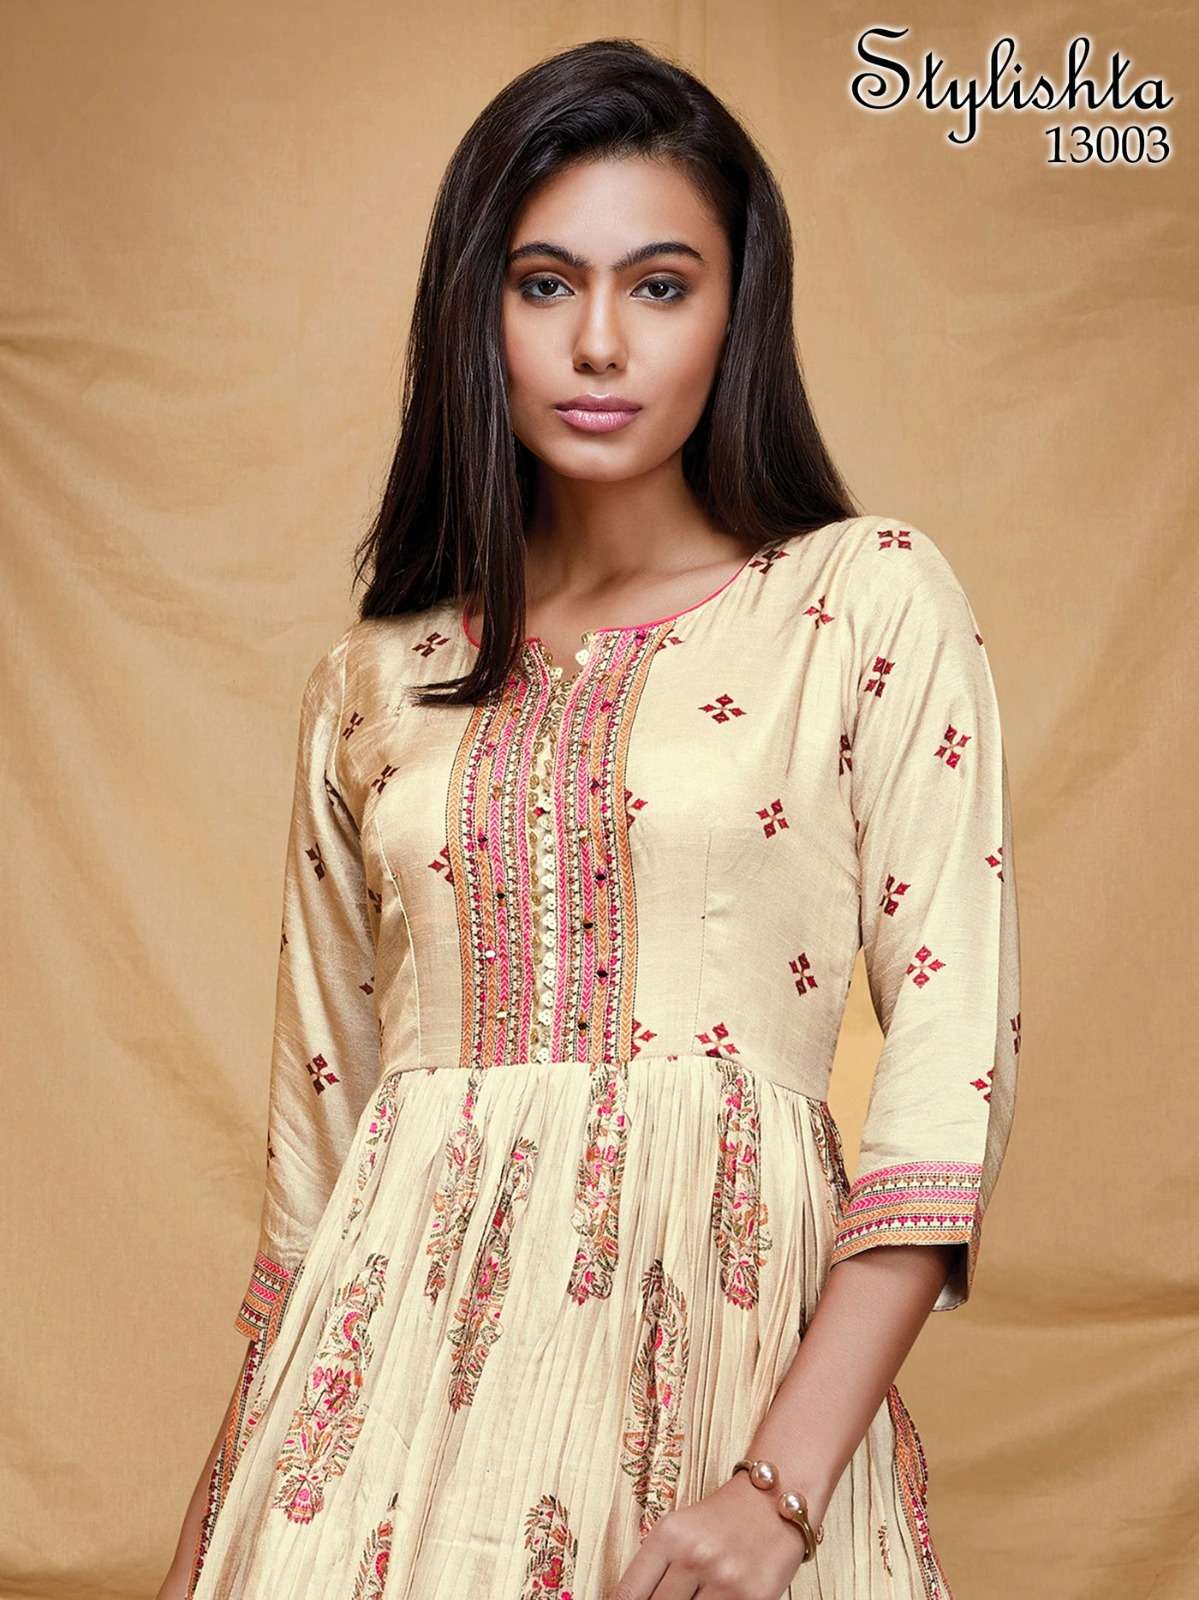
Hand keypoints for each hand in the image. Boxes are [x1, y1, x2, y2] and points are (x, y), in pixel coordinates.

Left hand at [606, 1470, 816, 1598]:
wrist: (774, 1500)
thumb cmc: (722, 1519)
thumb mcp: (679, 1531)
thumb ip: (653, 1571)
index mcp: (668, 1536)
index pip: (628, 1595)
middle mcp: (694, 1556)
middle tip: (673, 1599)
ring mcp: (724, 1579)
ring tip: (696, 1597)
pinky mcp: (753, 1598)